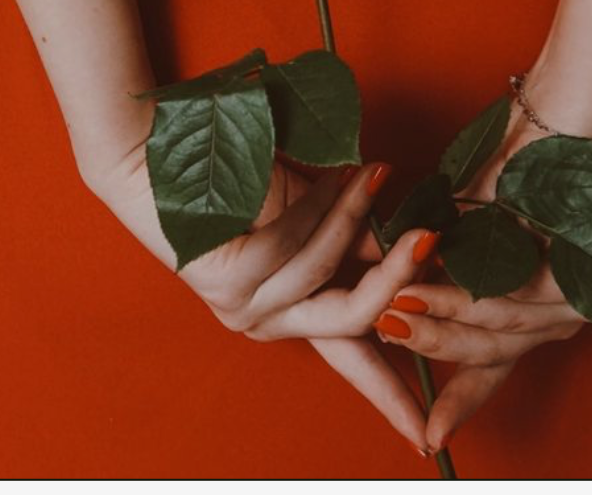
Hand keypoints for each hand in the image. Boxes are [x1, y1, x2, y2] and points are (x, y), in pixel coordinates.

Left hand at [87, 129, 438, 452]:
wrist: (161, 154)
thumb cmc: (236, 182)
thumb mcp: (309, 218)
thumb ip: (352, 244)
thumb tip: (413, 254)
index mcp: (284, 314)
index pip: (350, 362)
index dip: (390, 397)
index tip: (426, 436)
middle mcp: (261, 320)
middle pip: (352, 318)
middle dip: (397, 278)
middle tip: (430, 235)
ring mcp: (240, 302)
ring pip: (322, 270)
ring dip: (355, 216)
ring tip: (374, 175)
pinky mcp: (223, 277)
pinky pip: (289, 243)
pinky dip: (318, 205)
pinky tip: (329, 176)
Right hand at [371, 98, 588, 455]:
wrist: (553, 122)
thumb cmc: (508, 170)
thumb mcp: (460, 230)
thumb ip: (432, 270)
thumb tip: (383, 300)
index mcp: (527, 313)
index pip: (489, 369)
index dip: (460, 401)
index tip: (428, 435)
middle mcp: (553, 318)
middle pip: (485, 353)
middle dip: (428, 346)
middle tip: (383, 331)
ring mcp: (566, 299)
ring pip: (492, 329)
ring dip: (436, 320)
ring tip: (392, 308)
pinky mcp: (572, 272)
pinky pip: (505, 296)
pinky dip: (458, 293)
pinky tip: (424, 284)